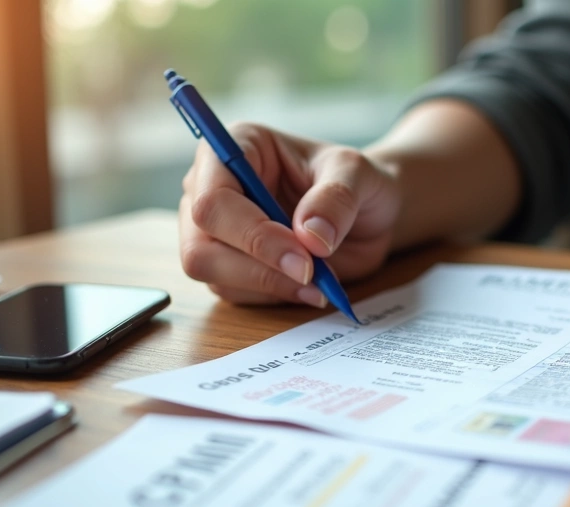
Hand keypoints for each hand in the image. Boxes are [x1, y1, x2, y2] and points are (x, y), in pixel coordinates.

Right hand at [178, 123, 400, 305]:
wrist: (370, 214)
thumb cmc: (357, 183)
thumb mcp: (359, 175)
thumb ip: (337, 198)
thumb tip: (310, 236)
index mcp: (236, 147)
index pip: (213, 199)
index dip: (254, 235)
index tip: (304, 256)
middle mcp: (211, 187)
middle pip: (199, 245)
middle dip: (258, 268)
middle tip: (312, 275)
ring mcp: (214, 229)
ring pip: (212, 274)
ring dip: (269, 286)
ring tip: (319, 282)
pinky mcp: (228, 263)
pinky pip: (234, 293)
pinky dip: (275, 296)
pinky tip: (310, 288)